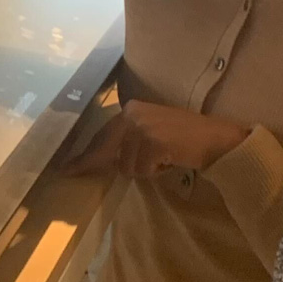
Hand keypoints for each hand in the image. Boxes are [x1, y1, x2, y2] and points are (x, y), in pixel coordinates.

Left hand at [67, 101, 249, 176]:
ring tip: (164, 158)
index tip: (65, 167)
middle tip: (67, 172)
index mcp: (132, 109)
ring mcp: (142, 127)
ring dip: (144, 170)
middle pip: (105, 150)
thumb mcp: (153, 132)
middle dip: (91, 163)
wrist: (217, 139)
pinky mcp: (152, 142)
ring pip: (127, 166)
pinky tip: (170, 160)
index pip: (102, 135)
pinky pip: (142, 171)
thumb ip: (129, 140)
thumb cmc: (187, 139)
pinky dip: (156, 172)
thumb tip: (102, 160)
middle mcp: (133, 114)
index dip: (85, 154)